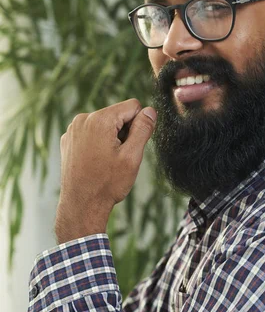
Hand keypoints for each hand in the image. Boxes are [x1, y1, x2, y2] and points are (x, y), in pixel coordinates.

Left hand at [55, 99, 156, 243]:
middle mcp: (83, 119)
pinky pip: (91, 133)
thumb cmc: (107, 184)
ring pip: (105, 124)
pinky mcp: (68, 140)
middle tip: (119, 157)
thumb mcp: (132, 156)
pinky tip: (96, 162)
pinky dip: (98, 143)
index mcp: (100, 119)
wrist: (82, 205)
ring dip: (111, 138)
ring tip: (107, 161)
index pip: (133, 106)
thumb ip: (143, 129)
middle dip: (124, 132)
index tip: (132, 146)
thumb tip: (150, 111)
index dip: (139, 125)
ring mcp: (72, 129)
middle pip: (117, 114)